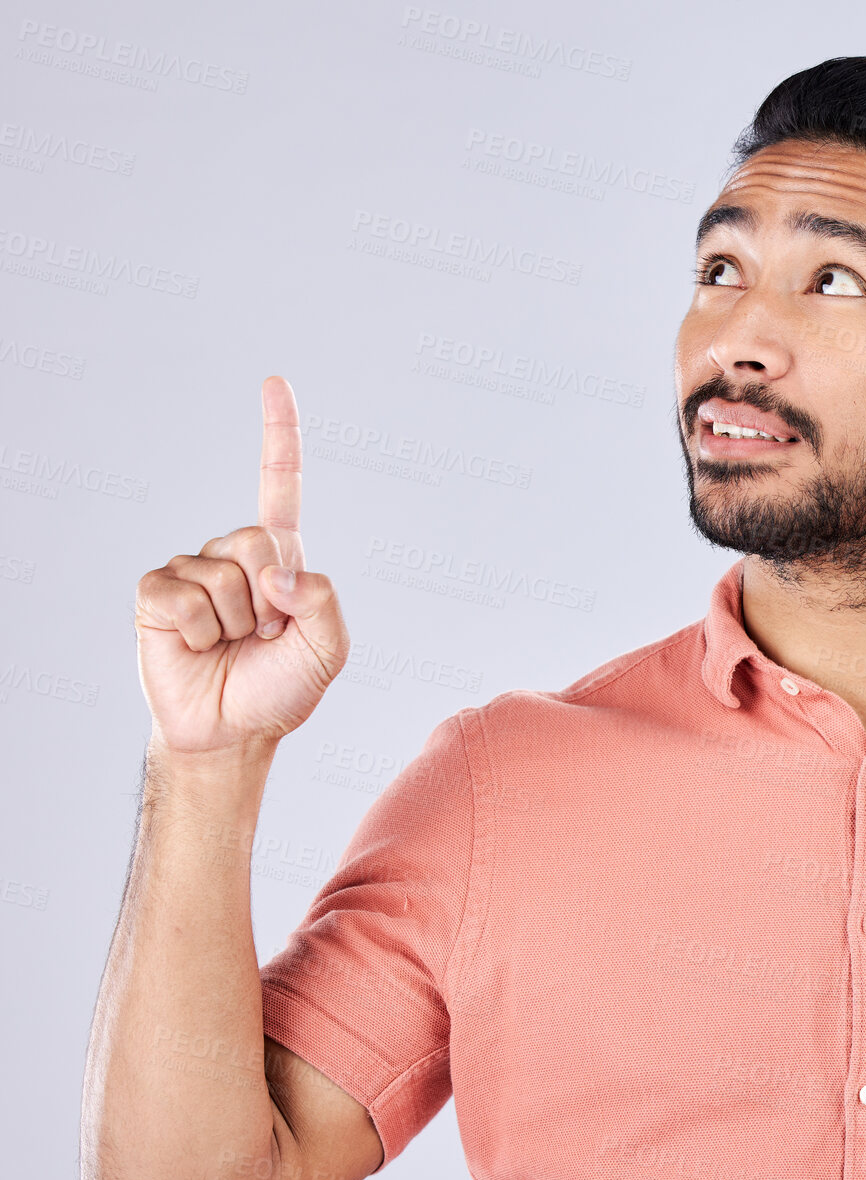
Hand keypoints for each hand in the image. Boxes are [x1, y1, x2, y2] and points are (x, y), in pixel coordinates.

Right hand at [134, 376, 349, 758]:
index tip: (273, 383)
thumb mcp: (329, 648)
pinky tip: (199, 647)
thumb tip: (278, 569)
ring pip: (226, 574)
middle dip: (271, 598)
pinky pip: (186, 596)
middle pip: (260, 539)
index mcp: (278, 558)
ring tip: (232, 647)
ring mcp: (191, 570)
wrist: (234, 731)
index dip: (278, 434)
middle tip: (263, 636)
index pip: (278, 484)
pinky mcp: (157, 594)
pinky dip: (202, 631)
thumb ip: (323, 601)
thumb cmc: (281, 688)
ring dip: (238, 623)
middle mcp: (232, 555)